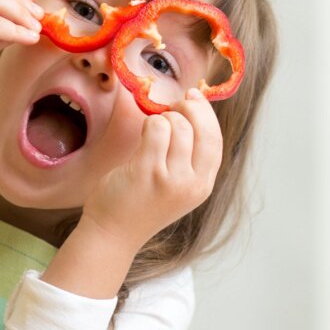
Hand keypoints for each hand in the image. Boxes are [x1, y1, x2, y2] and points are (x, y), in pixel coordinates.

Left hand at [81, 88, 224, 252]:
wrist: (113, 232)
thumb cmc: (140, 203)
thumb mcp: (176, 186)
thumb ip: (188, 157)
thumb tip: (193, 109)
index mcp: (202, 186)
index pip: (215, 141)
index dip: (207, 115)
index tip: (194, 97)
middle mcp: (192, 184)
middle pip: (203, 130)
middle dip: (188, 109)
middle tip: (171, 108)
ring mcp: (171, 179)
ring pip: (178, 126)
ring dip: (163, 119)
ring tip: (151, 131)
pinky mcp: (147, 171)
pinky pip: (156, 129)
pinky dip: (149, 123)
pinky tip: (142, 134)